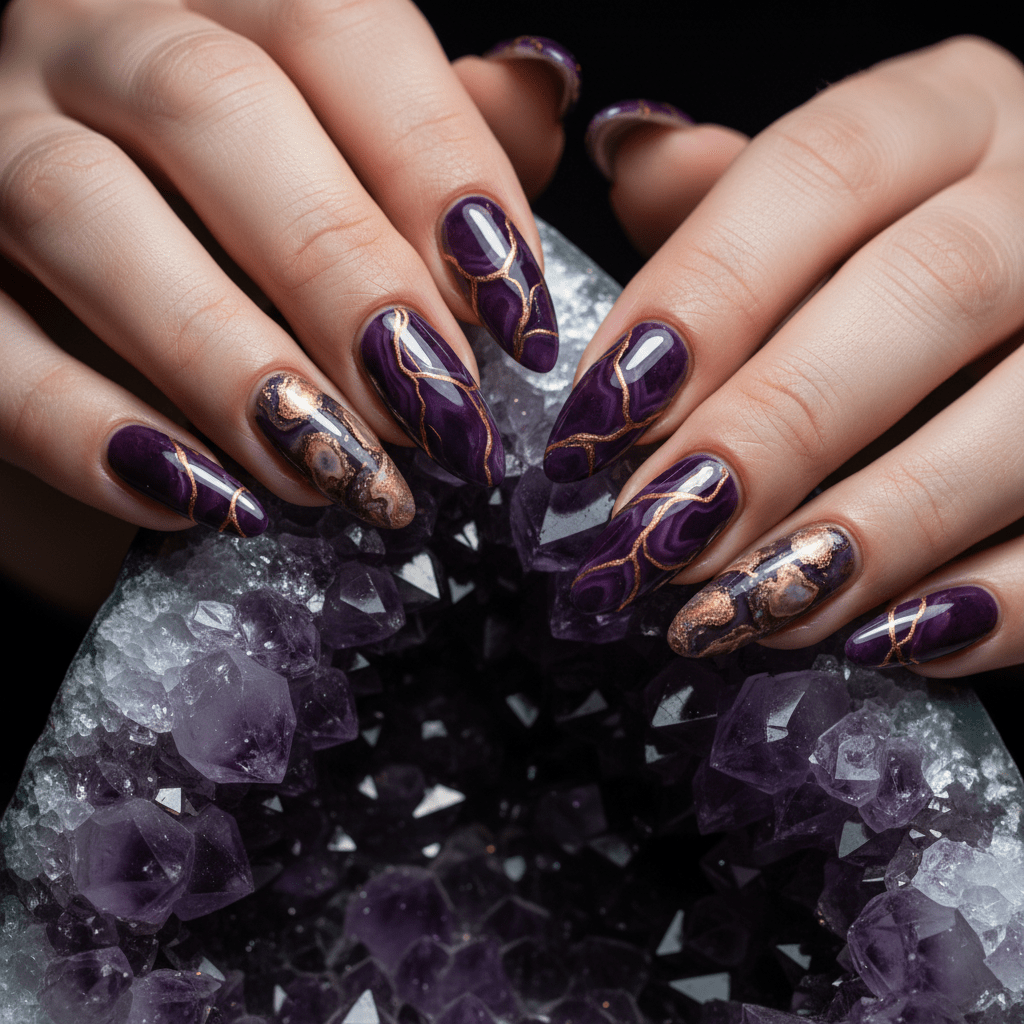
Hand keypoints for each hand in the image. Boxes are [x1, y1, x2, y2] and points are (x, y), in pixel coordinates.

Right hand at [0, 0, 574, 534]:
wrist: (73, 264)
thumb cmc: (233, 190)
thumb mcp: (338, 129)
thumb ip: (434, 117)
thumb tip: (535, 106)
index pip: (337, 29)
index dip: (441, 176)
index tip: (519, 322)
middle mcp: (88, 31)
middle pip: (216, 110)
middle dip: (346, 275)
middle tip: (438, 414)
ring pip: (87, 214)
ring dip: (232, 364)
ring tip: (340, 476)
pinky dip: (89, 434)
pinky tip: (208, 503)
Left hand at [552, 37, 1023, 676]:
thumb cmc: (908, 244)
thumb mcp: (829, 197)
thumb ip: (730, 194)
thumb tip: (631, 156)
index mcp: (947, 116)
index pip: (817, 170)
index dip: (698, 296)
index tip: (600, 414)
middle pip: (923, 294)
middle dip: (772, 429)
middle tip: (657, 533)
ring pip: (1020, 422)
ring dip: (869, 532)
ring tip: (745, 608)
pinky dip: (989, 602)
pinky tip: (878, 640)